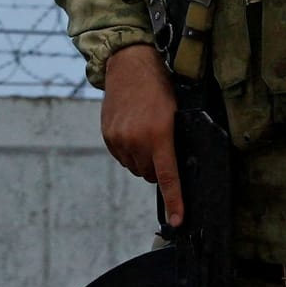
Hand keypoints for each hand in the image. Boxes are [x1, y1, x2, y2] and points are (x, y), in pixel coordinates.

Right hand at [101, 43, 182, 225]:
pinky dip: (129, 151)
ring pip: (136, 167)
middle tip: (161, 144)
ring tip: (145, 132)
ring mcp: (120, 139)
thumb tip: (175, 169)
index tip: (177, 221)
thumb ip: (174, 142)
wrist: (130, 65)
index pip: (169, 178)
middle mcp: (137, 141)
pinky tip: (132, 131)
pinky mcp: (108, 136)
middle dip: (158, 166)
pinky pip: (122, 157)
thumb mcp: (176, 114)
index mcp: (159, 136)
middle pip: (151, 174)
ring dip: (142, 159)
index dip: (174, 202)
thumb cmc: (159, 88)